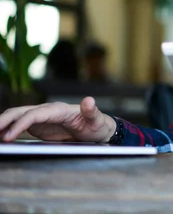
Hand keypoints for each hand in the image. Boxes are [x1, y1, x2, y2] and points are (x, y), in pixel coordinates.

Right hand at [0, 97, 115, 143]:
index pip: (35, 114)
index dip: (21, 124)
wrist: (98, 129)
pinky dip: (8, 130)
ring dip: (3, 124)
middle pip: (21, 112)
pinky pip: (19, 126)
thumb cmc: (97, 124)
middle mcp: (48, 111)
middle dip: (4, 121)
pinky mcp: (39, 126)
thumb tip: (89, 100)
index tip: (9, 136)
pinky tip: (1, 138)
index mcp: (59, 109)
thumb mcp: (97, 120)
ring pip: (17, 117)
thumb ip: (92, 111)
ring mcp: (42, 118)